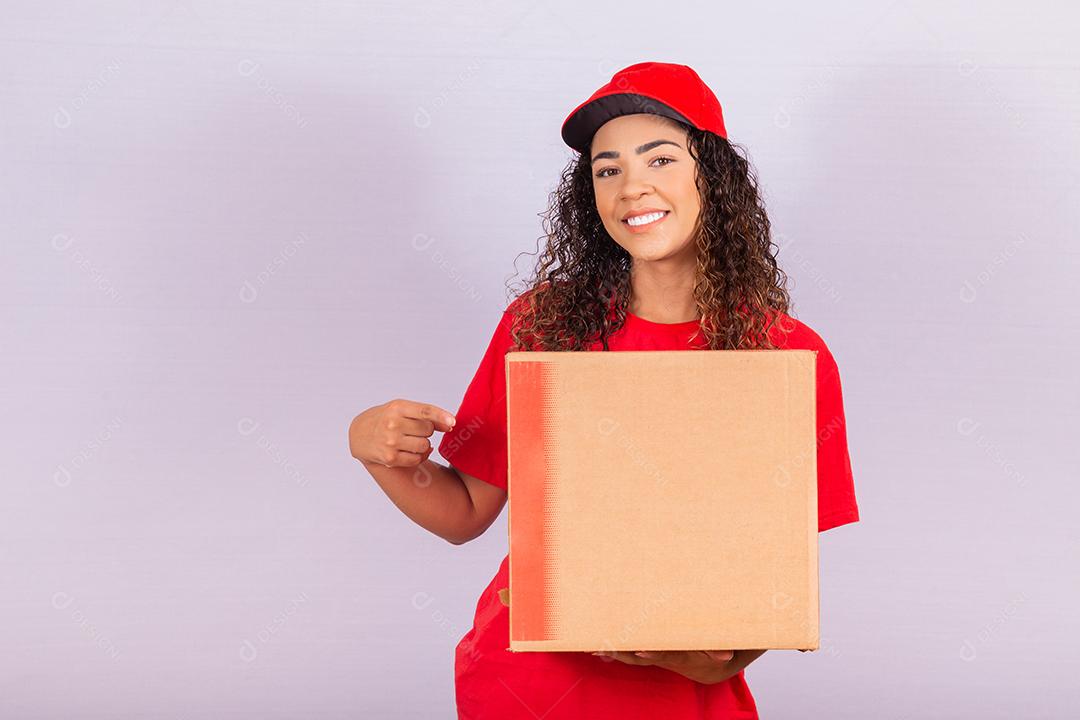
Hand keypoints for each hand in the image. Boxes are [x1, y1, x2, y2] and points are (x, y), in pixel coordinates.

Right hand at [349, 399, 455, 466]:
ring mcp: (391, 442)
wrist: (359, 434)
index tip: (452, 422)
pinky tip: (408, 450)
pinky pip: (417, 459)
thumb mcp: (401, 409)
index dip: (441, 416)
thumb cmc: (385, 419)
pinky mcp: (390, 458)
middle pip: (428, 430)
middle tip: (414, 429)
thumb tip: (450, 425)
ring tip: (410, 440)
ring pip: (425, 445)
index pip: (424, 411)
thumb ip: (425, 414)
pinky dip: (418, 456)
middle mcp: (393, 424)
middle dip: (427, 430)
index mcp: (397, 407)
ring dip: (423, 444)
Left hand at [588, 649, 744, 684]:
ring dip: (615, 652)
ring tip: (594, 648)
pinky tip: (597, 649)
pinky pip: (630, 654)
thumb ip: (719, 650)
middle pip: (641, 657)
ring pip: (632, 656)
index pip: (665, 655)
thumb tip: (724, 655)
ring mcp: (656, 657)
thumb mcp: (721, 650)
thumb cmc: (714, 651)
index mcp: (681, 656)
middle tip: (606, 648)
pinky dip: (615, 651)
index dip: (653, 654)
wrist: (709, 666)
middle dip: (624, 653)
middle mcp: (665, 658)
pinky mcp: (651, 655)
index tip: (640, 650)